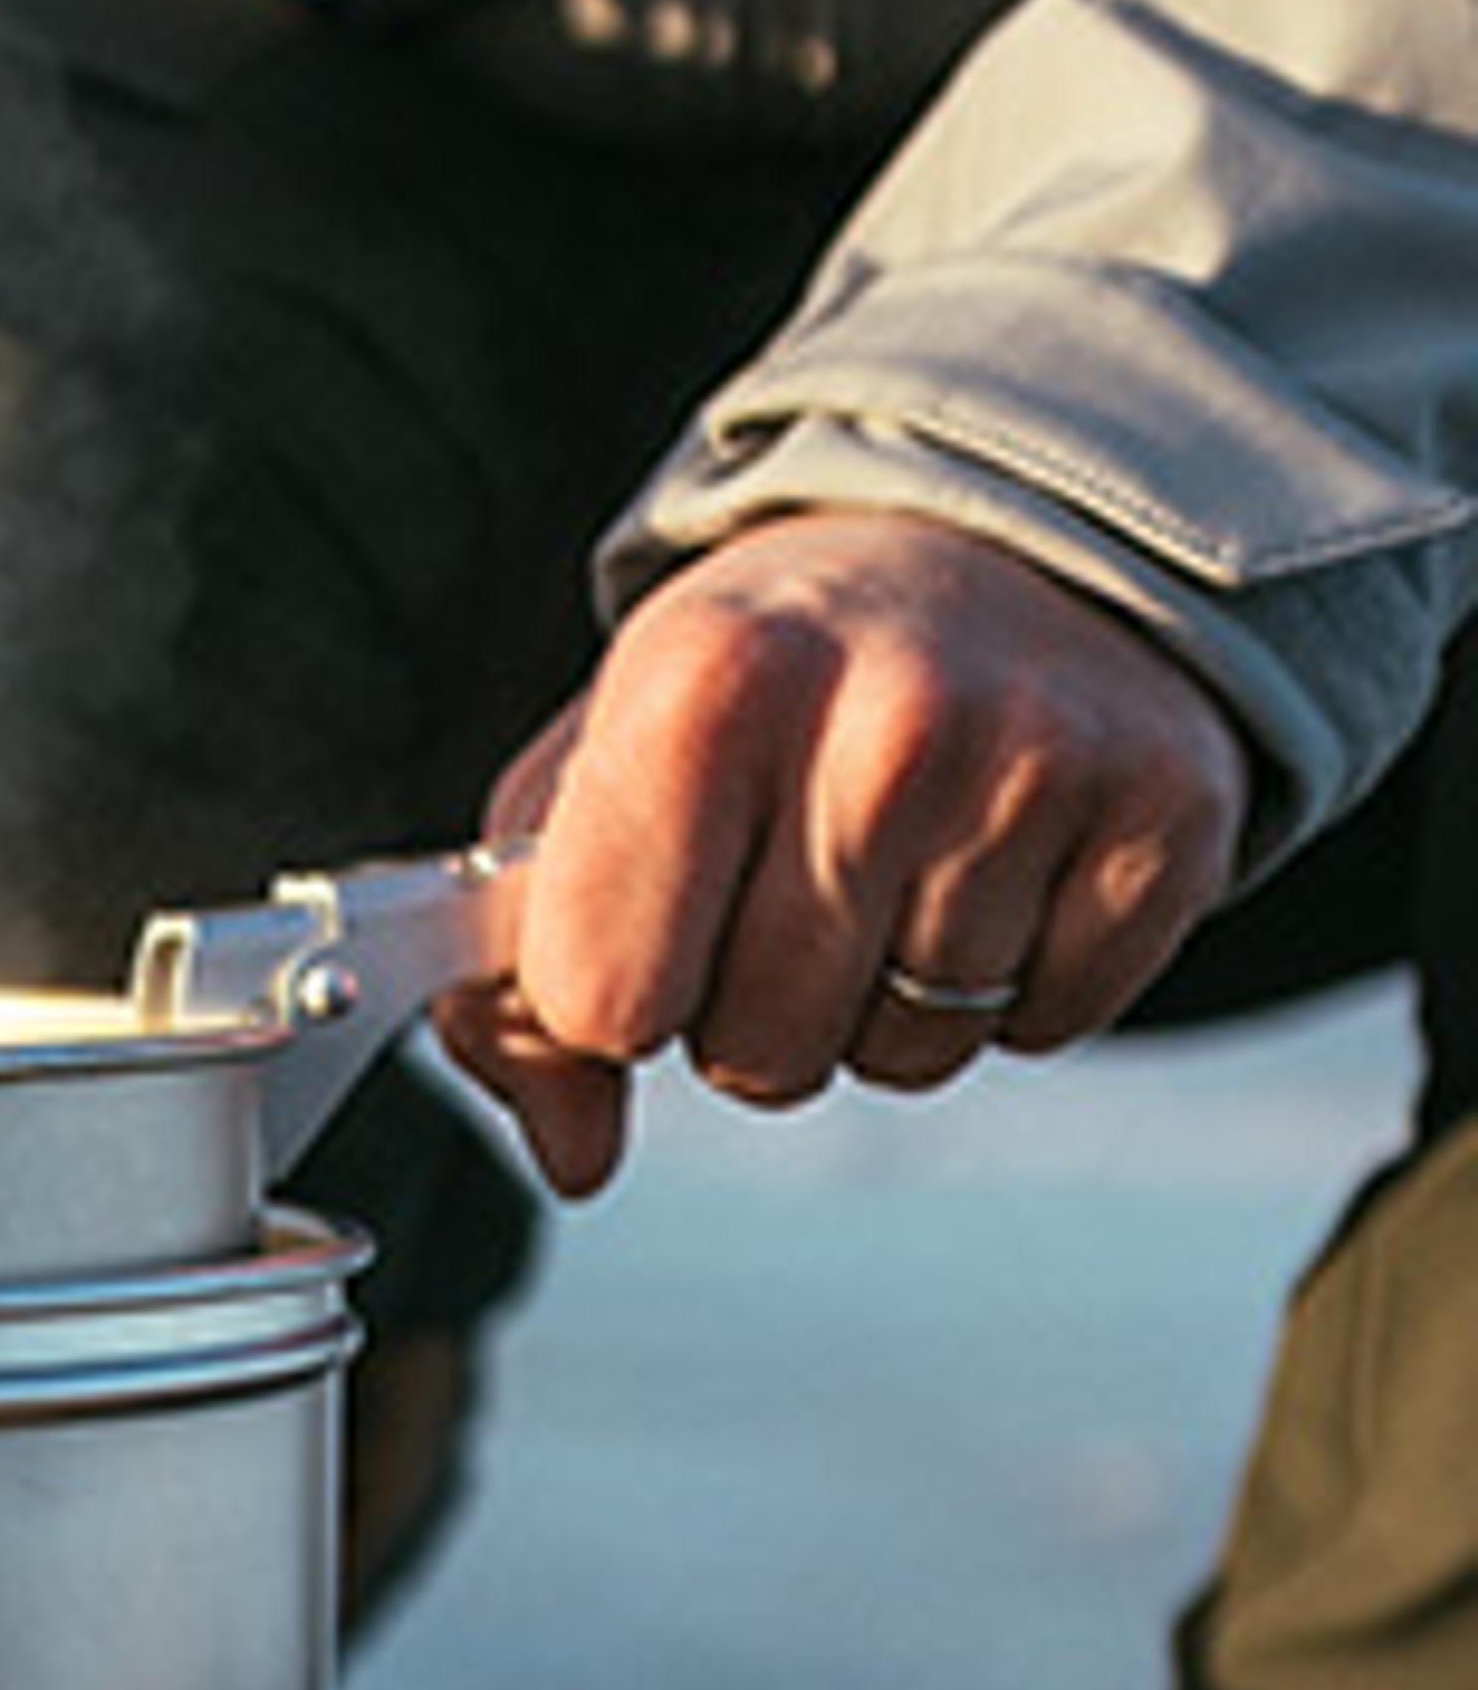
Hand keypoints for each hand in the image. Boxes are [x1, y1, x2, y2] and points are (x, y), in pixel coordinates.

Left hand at [438, 509, 1250, 1194]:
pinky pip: (1043, 1029)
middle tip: (787, 874)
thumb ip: (521, 976)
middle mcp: (881, 723)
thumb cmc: (770, 675)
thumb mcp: (599, 770)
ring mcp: (1037, 768)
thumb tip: (572, 1155)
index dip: (614, 996)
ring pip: (903, 1057)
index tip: (648, 920)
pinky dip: (1011, 985)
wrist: (998, 534)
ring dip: (882, 1001)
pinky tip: (996, 863)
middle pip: (757, 1053)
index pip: (603, 1002)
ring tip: (895, 856)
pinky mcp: (1169, 816)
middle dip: (750, 1008)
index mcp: (701, 689)